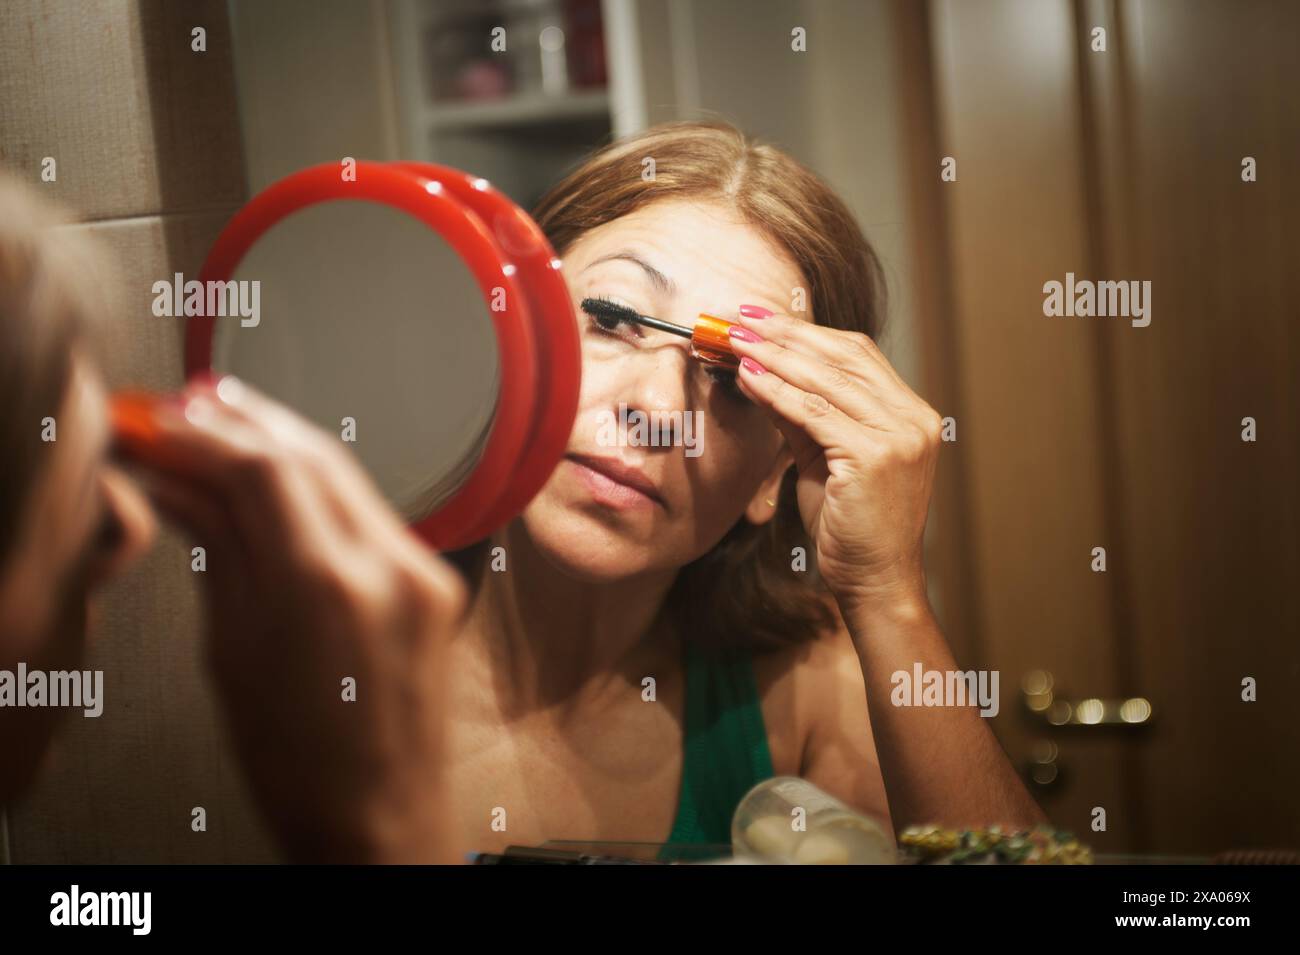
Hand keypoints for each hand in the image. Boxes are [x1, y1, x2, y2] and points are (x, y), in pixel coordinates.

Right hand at [120, 375, 465, 862]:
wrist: (383, 819)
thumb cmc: (302, 765)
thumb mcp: (233, 652)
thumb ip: (219, 554)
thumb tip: (184, 488)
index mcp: (327, 588)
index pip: (264, 470)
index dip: (204, 436)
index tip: (163, 425)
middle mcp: (388, 568)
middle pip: (312, 457)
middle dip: (246, 422)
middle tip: (193, 404)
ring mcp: (422, 573)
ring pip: (348, 475)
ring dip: (286, 442)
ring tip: (231, 418)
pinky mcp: (435, 583)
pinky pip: (372, 510)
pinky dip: (323, 483)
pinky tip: (287, 471)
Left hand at [728, 308, 942, 615]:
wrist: (876, 582)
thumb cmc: (850, 526)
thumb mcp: (823, 458)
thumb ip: (800, 415)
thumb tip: (759, 371)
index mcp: (911, 413)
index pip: (856, 355)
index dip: (807, 332)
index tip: (761, 319)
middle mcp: (914, 418)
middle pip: (843, 357)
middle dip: (786, 334)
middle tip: (738, 319)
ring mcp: (900, 437)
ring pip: (827, 380)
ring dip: (775, 356)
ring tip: (734, 341)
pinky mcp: (876, 457)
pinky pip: (816, 413)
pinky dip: (778, 391)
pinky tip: (749, 377)